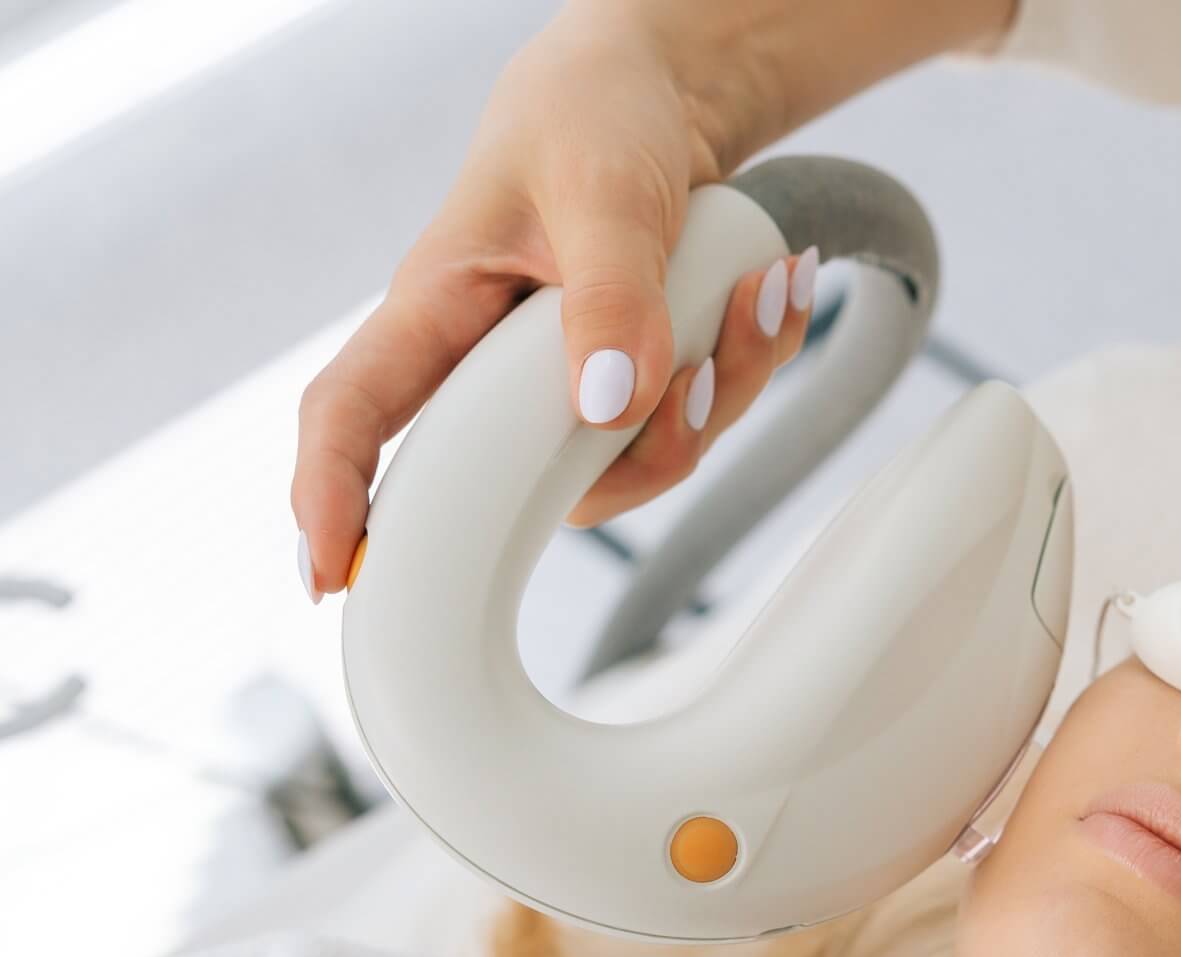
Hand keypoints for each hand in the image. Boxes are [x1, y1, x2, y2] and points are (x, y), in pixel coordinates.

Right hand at [288, 10, 814, 602]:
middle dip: (649, 449)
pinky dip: (757, 358)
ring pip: (643, 456)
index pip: (355, 411)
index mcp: (441, 307)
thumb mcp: (599, 188)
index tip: (330, 572)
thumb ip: (608, 295)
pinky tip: (778, 285)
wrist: (667, 88)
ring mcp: (572, 381)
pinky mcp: (642, 378)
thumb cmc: (592, 114)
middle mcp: (497, 364)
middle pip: (543, 482)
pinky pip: (704, 416)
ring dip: (727, 387)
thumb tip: (609, 406)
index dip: (332, 495)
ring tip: (761, 287)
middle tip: (702, 371)